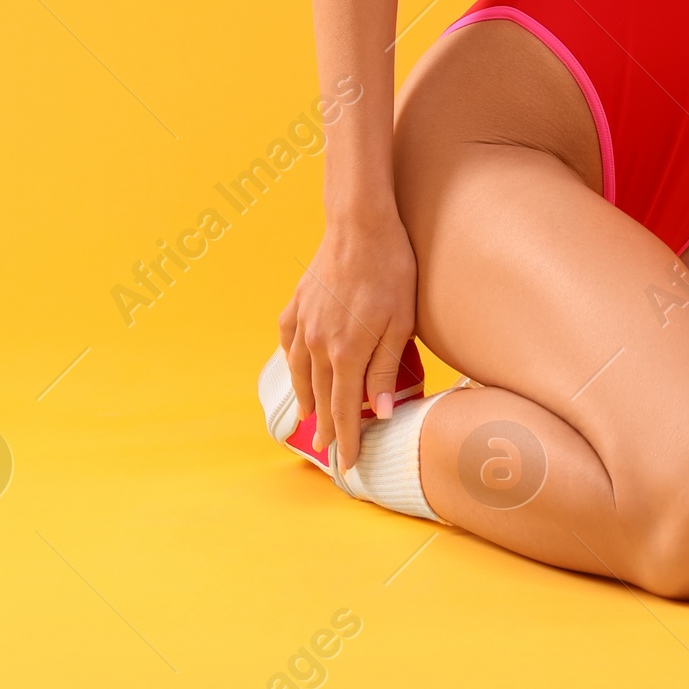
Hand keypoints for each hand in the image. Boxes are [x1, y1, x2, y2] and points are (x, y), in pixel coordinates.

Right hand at [279, 213, 418, 473]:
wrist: (360, 224)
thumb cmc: (390, 269)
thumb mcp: (400, 322)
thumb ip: (385, 369)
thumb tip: (377, 412)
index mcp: (346, 353)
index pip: (344, 410)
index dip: (346, 440)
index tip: (347, 465)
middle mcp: (317, 344)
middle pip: (321, 397)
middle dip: (326, 426)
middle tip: (329, 450)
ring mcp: (303, 323)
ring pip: (300, 373)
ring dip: (306, 399)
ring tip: (311, 418)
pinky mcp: (297, 303)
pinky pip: (288, 342)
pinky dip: (291, 361)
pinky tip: (295, 368)